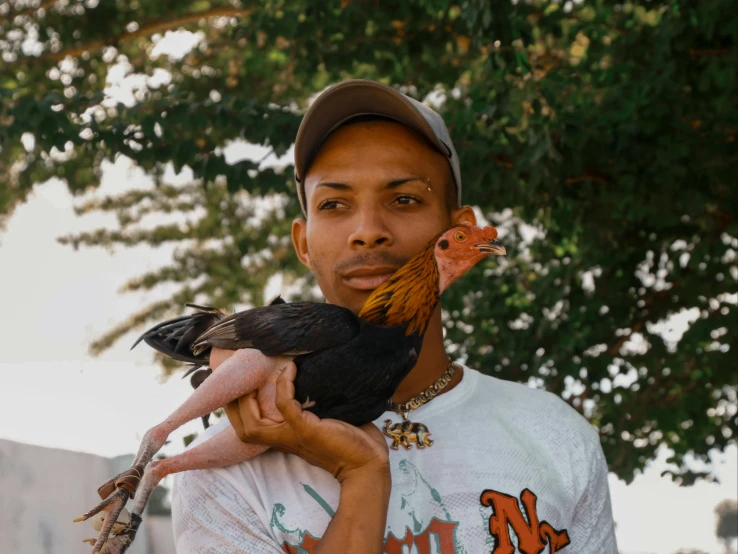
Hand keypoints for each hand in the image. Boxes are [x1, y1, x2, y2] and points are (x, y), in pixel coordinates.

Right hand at [224, 361, 389, 483]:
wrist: (369, 463)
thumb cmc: (353, 442)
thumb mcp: (327, 423)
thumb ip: (315, 407)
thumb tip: (314, 378)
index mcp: (287, 440)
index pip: (251, 431)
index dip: (240, 411)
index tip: (242, 386)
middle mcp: (285, 440)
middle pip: (244, 430)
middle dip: (234, 406)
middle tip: (242, 379)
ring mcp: (294, 435)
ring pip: (253, 424)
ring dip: (250, 398)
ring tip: (261, 373)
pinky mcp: (306, 429)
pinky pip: (284, 404)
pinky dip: (284, 384)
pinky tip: (291, 370)